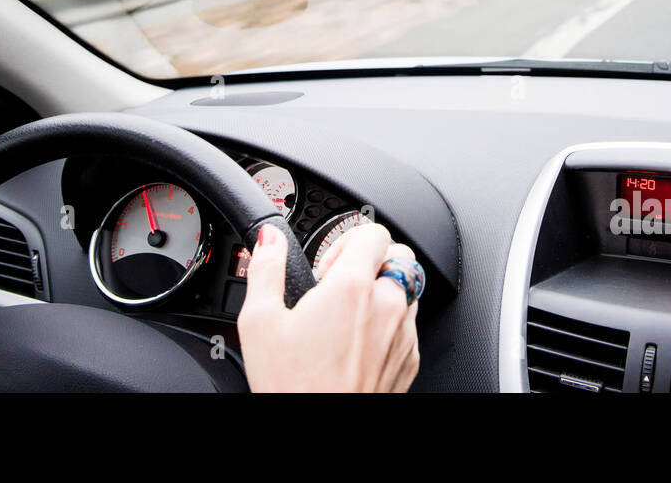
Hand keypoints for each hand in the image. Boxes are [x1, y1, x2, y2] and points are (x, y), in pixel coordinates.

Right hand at [237, 222, 419, 392]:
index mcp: (351, 287)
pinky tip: (358, 344)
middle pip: (396, 255)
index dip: (346, 240)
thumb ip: (266, 269)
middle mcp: (387, 305)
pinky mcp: (410, 359)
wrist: (321, 440)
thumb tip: (269, 238)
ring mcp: (403, 334)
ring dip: (382, 292)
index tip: (327, 264)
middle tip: (338, 288)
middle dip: (369, 263)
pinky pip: (408, 324)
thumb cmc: (293, 388)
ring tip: (347, 317)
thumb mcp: (260, 323)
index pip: (373, 231)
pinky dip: (389, 324)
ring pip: (406, 289)